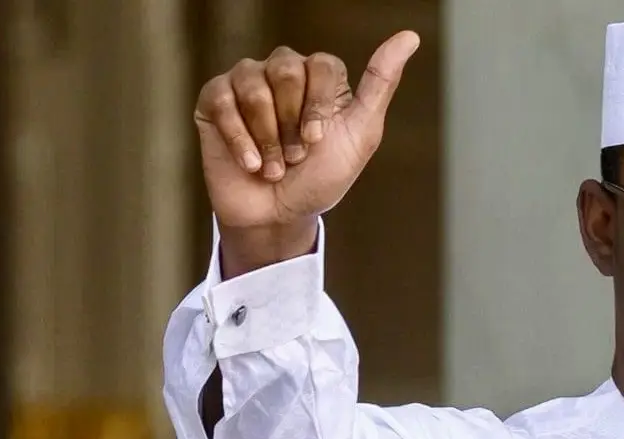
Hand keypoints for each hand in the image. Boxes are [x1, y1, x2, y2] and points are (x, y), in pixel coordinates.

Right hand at [193, 31, 419, 275]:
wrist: (278, 216)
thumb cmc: (320, 177)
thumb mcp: (361, 135)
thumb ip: (381, 84)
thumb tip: (409, 36)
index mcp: (320, 77)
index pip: (321, 65)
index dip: (318, 105)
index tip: (317, 140)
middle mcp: (282, 71)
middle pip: (285, 70)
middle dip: (291, 123)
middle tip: (295, 156)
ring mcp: (246, 82)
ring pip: (253, 86)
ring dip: (267, 137)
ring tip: (273, 167)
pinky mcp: (214, 100)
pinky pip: (221, 100)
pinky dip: (239, 139)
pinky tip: (249, 164)